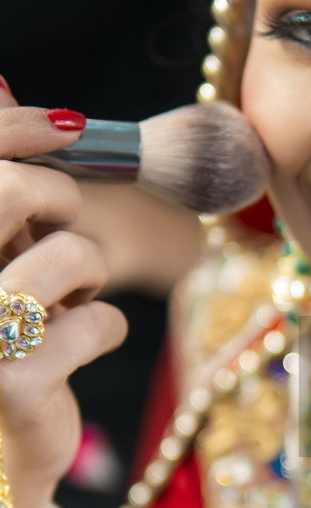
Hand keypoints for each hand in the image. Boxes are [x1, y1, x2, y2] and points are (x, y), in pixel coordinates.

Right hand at [0, 84, 126, 507]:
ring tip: (62, 304)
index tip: (72, 127)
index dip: (16, 125)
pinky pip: (101, 322)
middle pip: (12, 187)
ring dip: (87, 277)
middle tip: (62, 234)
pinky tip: (71, 356)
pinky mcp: (9, 382)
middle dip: (62, 201)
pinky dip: (103, 332)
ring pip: (73, 252)